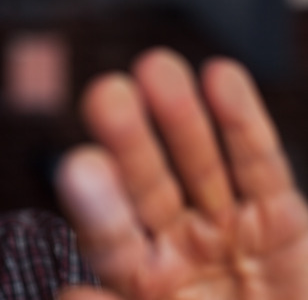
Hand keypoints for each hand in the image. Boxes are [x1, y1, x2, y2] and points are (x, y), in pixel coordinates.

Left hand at [56, 48, 307, 299]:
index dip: (97, 204)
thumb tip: (66, 296)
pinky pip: (259, 168)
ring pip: (200, 167)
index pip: (112, 238)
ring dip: (181, 118)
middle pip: (148, 188)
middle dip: (130, 142)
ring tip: (158, 67)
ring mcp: (227, 230)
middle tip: (107, 94)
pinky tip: (221, 78)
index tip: (76, 165)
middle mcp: (177, 247)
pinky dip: (243, 125)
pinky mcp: (278, 221)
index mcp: (141, 282)